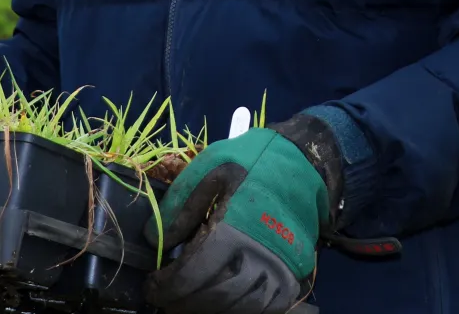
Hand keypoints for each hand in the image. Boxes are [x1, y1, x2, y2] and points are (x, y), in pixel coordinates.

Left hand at [144, 122, 334, 313]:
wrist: (306, 161)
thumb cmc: (255, 160)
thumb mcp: (211, 167)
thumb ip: (180, 205)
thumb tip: (152, 239)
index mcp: (234, 228)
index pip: (192, 275)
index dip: (167, 287)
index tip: (151, 287)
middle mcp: (259, 256)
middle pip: (213, 298)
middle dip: (182, 303)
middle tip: (165, 300)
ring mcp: (279, 269)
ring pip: (239, 307)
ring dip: (209, 309)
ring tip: (188, 303)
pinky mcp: (293, 275)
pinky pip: (265, 306)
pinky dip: (240, 309)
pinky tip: (221, 302)